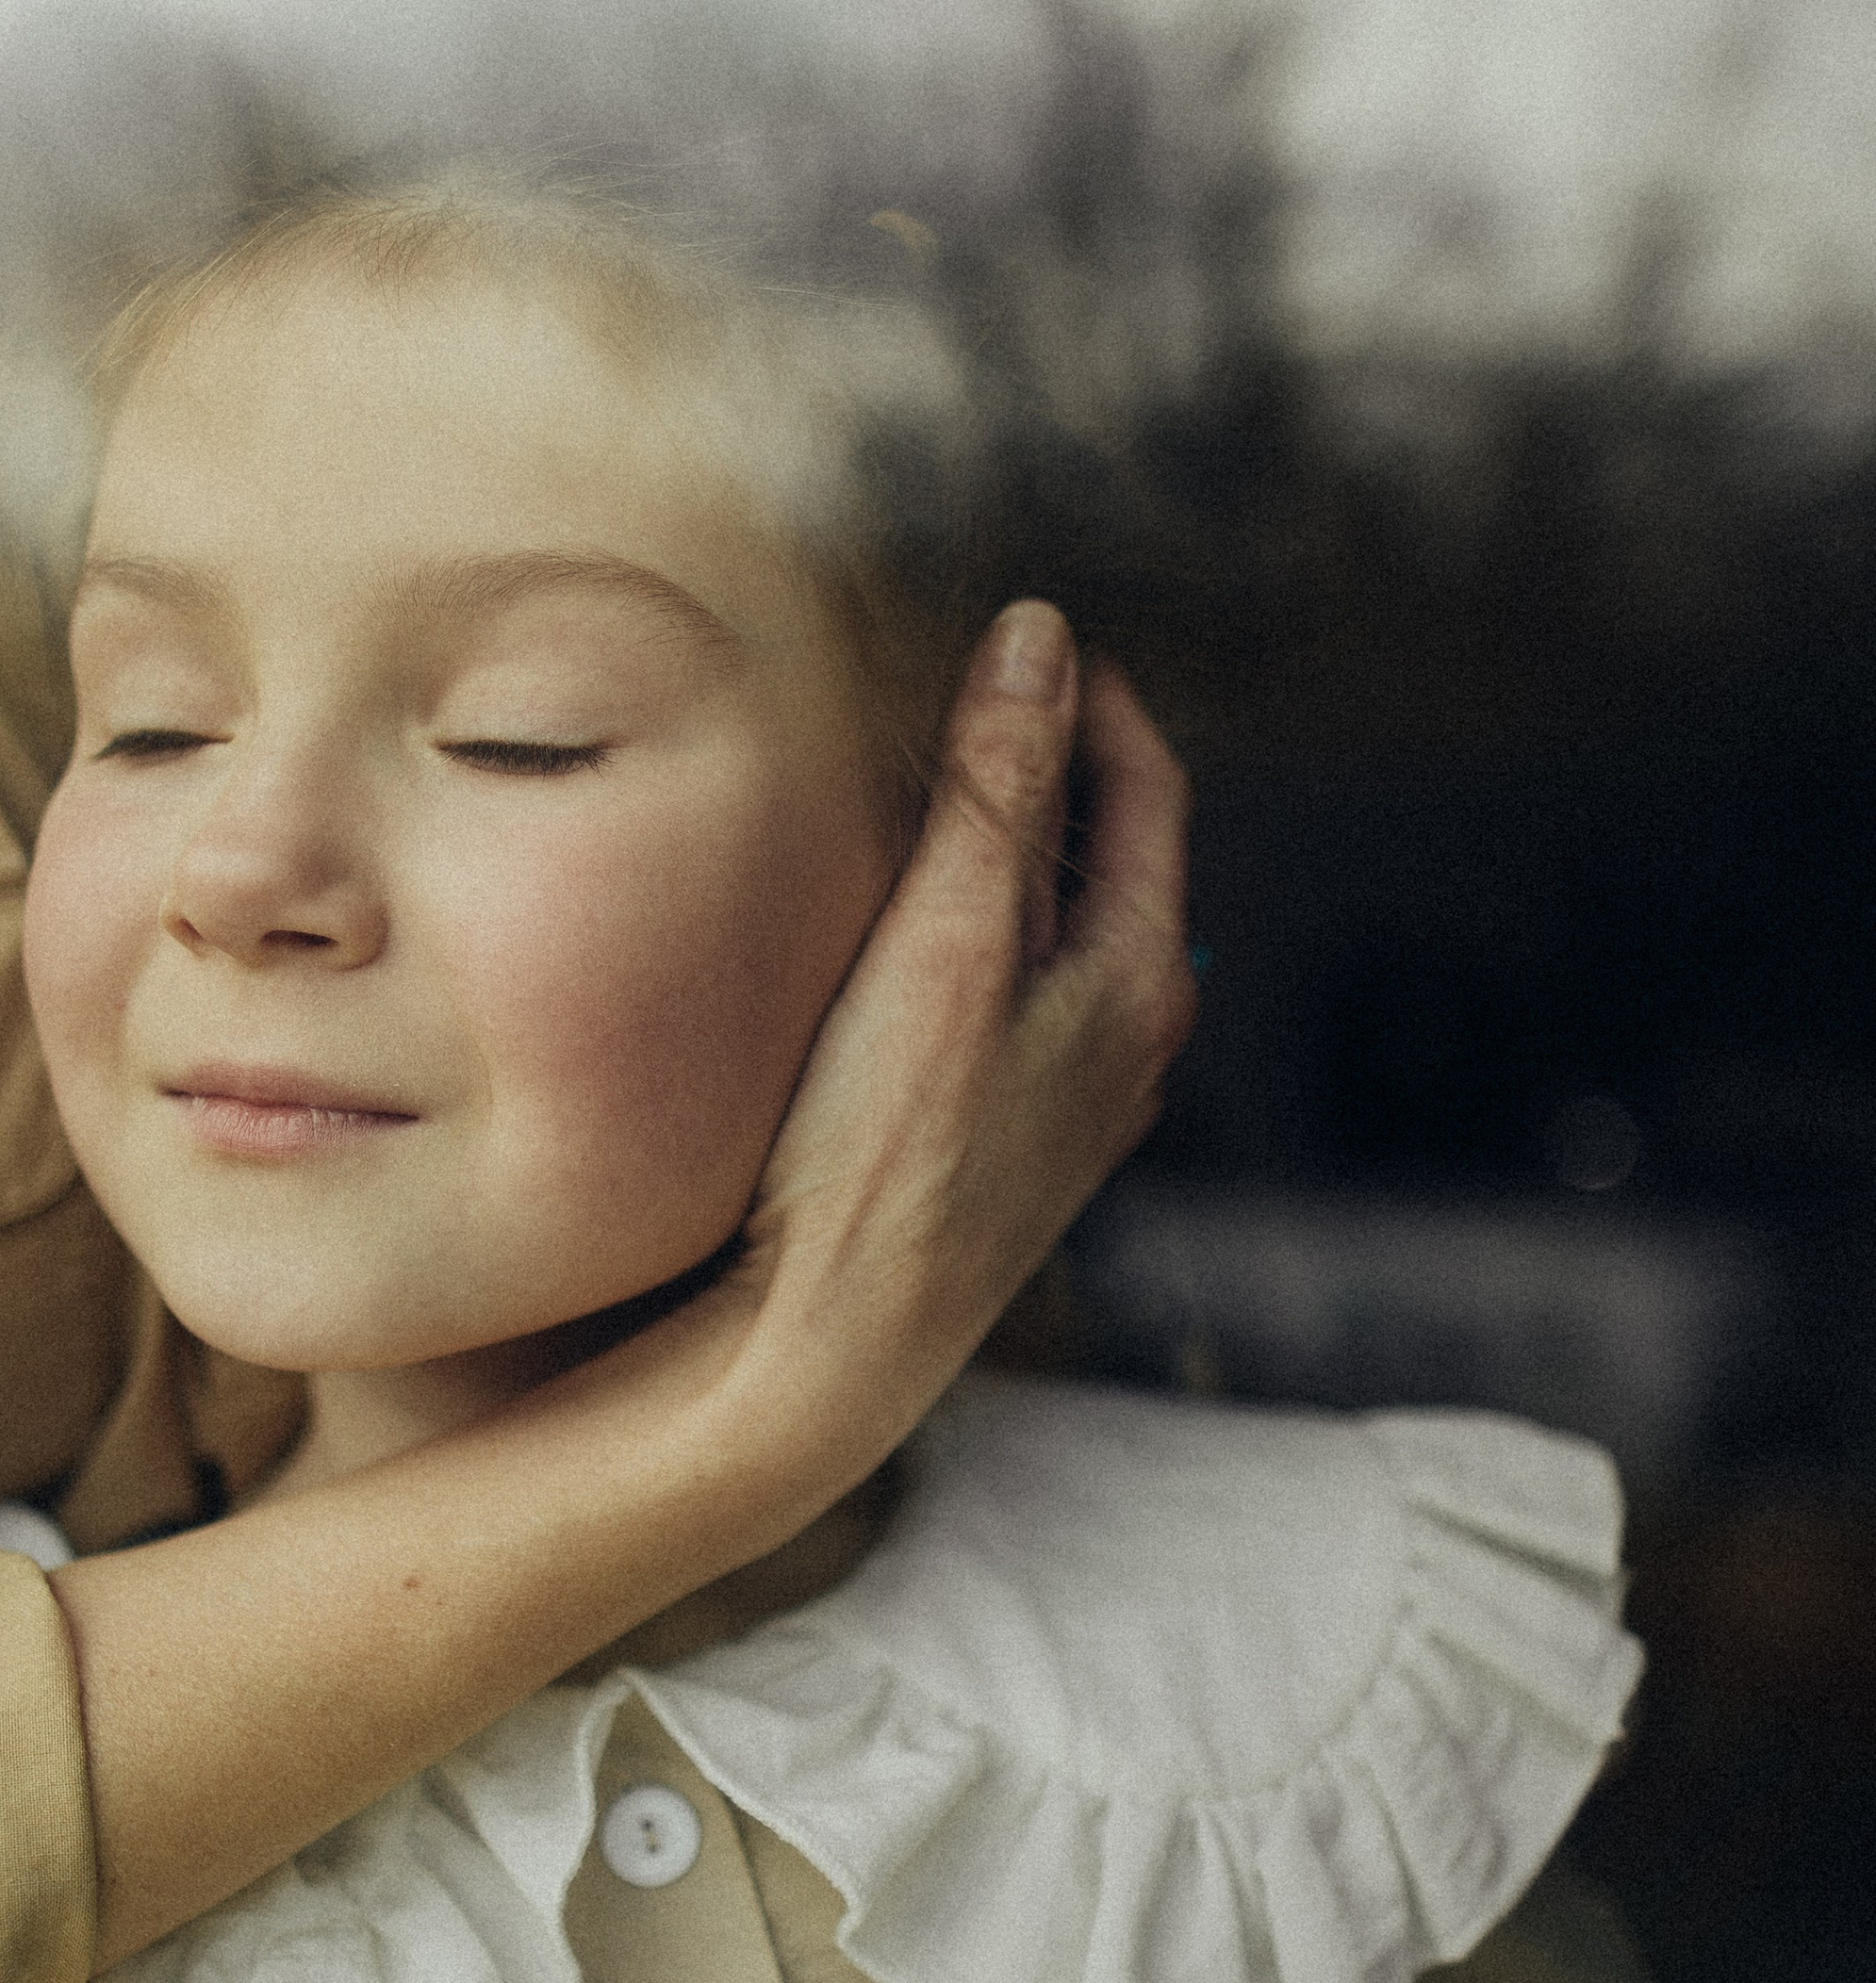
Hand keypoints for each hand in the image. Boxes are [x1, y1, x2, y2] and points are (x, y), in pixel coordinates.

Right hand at [730, 602, 1193, 1457]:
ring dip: (1005, 852)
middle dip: (1046, 766)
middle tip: (964, 693)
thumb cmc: (890, 1153)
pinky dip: (975, 931)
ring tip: (924, 792)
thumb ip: (997, 788)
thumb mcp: (945, 941)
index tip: (1027, 635)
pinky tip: (900, 935)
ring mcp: (1070, 1101)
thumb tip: (1039, 642)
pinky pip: (1011, 996)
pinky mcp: (1005, 1142)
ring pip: (1058, 930)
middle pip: (1109, 858)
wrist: (834, 1348)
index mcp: (1139, 982)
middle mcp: (1127, 1045)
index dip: (1092, 699)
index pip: (1149, 791)